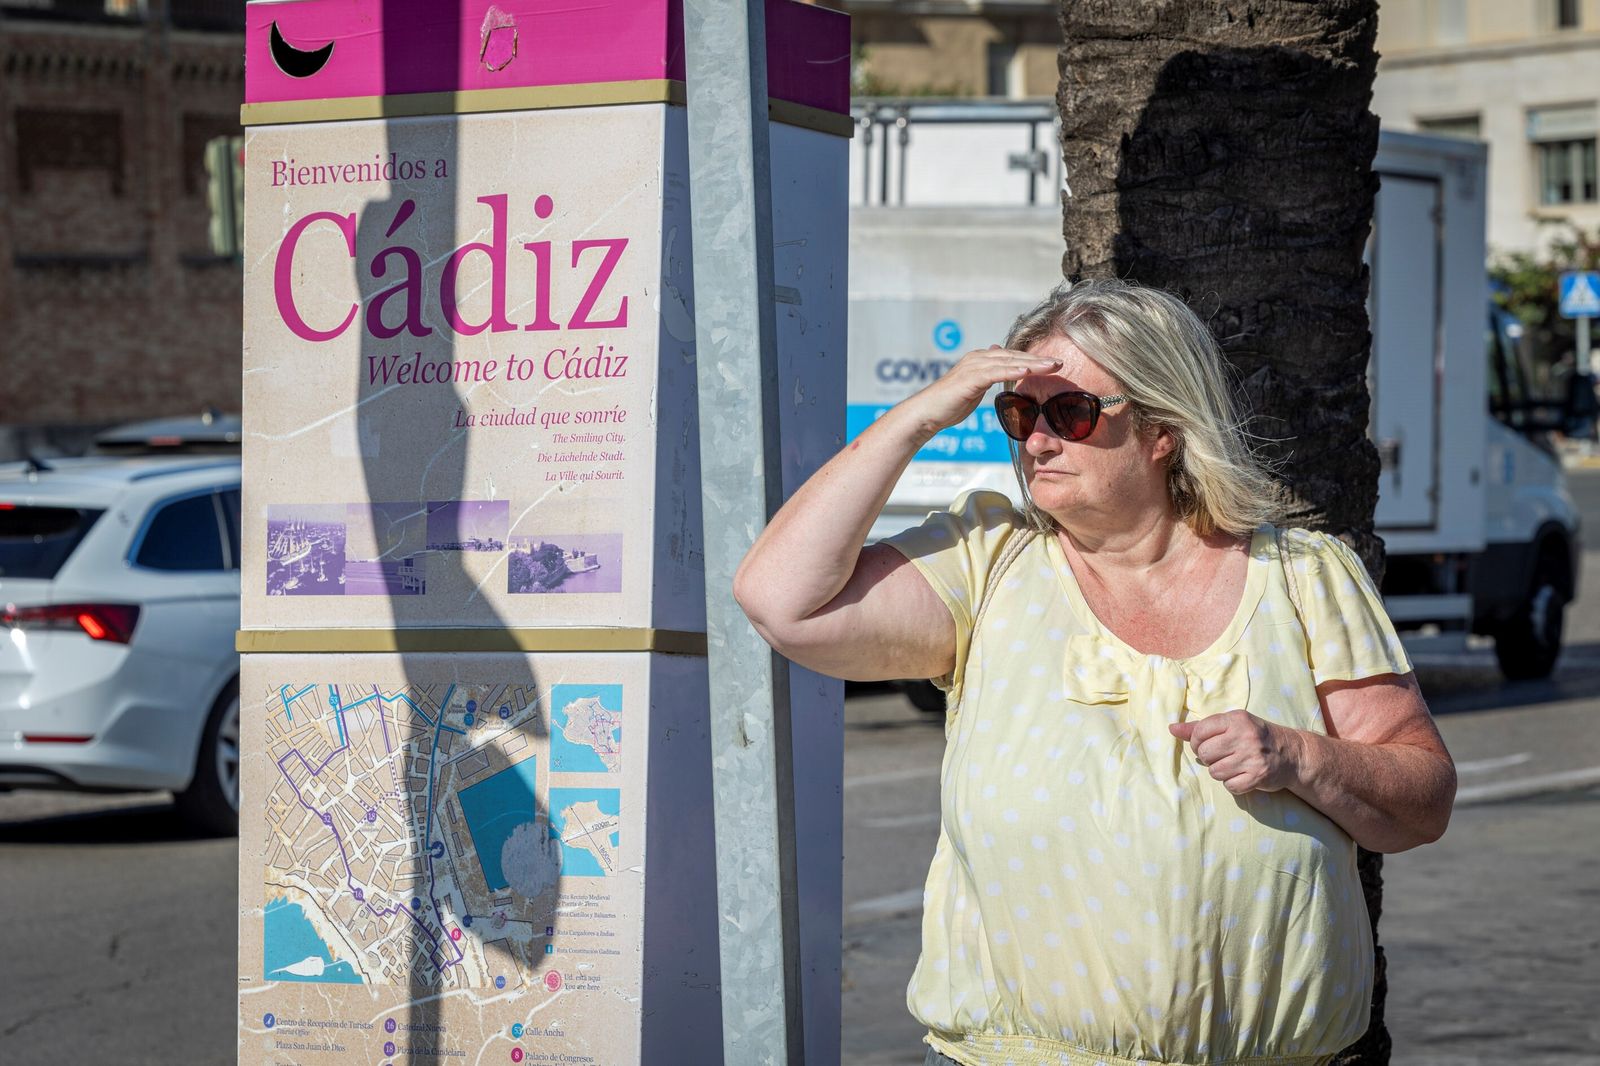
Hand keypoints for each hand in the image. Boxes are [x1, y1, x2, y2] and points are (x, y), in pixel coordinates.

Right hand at [896, 345, 1061, 438]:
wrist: (926, 412)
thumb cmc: (949, 404)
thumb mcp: (972, 387)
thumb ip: (987, 376)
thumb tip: (998, 364)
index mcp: (980, 360)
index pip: (1012, 358)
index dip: (1032, 361)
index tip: (1052, 365)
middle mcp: (978, 358)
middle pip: (1014, 356)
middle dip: (1038, 359)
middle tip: (1061, 362)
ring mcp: (974, 365)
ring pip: (1009, 362)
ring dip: (1033, 363)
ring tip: (1053, 366)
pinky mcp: (971, 377)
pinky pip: (997, 372)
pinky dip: (1014, 371)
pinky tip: (1029, 372)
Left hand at [1168, 710, 1303, 794]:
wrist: (1292, 754)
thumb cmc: (1255, 737)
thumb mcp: (1232, 725)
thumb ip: (1201, 727)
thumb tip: (1172, 728)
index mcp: (1236, 719)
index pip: (1199, 732)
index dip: (1197, 742)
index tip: (1206, 744)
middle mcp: (1245, 736)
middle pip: (1204, 753)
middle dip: (1209, 758)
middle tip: (1224, 756)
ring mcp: (1253, 757)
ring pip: (1215, 772)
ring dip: (1222, 772)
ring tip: (1235, 765)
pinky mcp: (1258, 776)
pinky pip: (1230, 786)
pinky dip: (1234, 784)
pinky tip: (1244, 775)